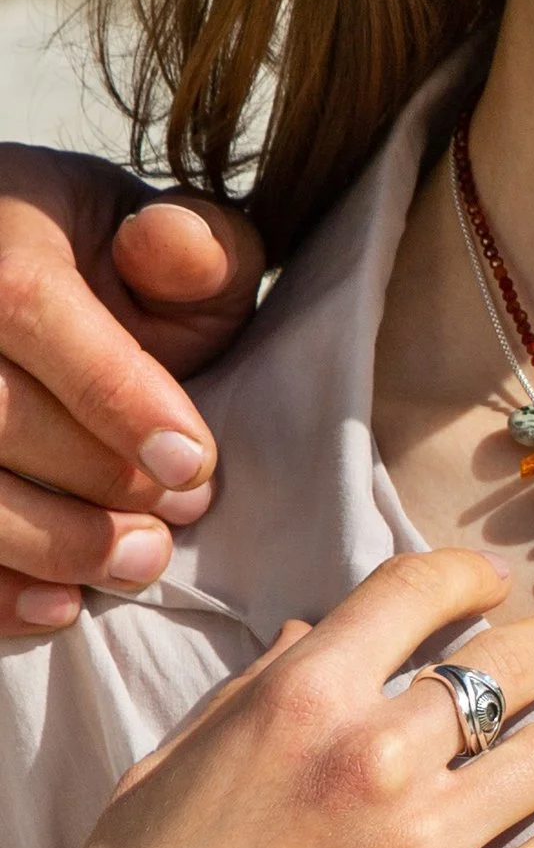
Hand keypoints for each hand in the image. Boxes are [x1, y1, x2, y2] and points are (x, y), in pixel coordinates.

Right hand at [0, 145, 261, 634]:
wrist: (27, 273)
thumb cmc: (116, 272)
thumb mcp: (167, 242)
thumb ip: (194, 249)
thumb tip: (176, 245)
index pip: (28, 308)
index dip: (114, 396)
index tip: (191, 463)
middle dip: (95, 479)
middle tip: (182, 514)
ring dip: (49, 541)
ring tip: (139, 559)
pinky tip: (57, 605)